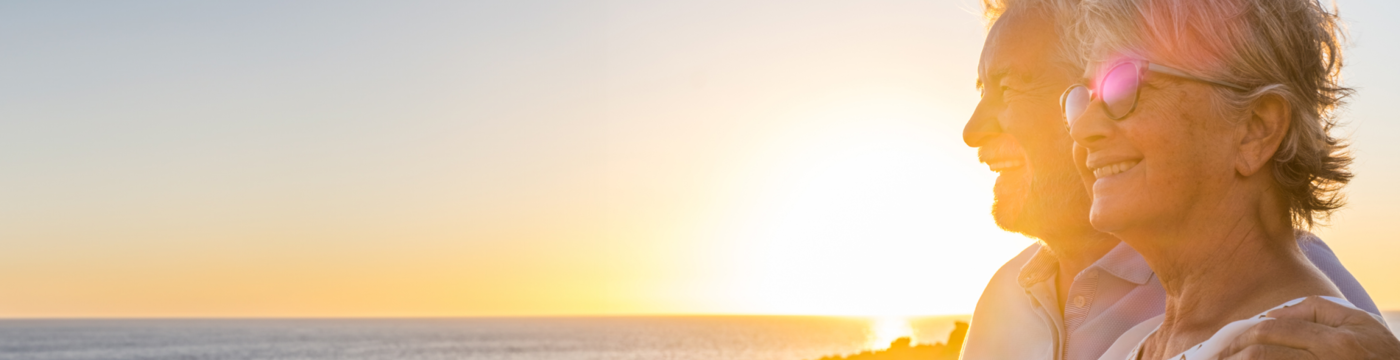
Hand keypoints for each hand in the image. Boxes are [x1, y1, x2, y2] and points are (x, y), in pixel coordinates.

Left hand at [1221, 296, 1399, 359]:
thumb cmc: (1380, 355)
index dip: (1242, 335)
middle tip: (1213, 358)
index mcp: (1334, 343)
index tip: (1224, 343)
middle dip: (1231, 356)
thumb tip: (1271, 313)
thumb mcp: (1359, 324)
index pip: (1273, 330)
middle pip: (1262, 355)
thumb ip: (1315, 310)